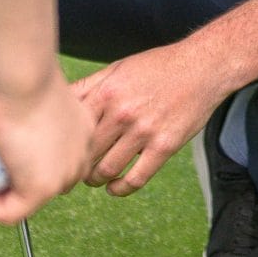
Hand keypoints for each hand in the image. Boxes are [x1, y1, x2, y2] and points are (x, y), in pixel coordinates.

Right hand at [0, 73, 94, 225]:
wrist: (23, 76)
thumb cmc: (21, 74)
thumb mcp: (29, 90)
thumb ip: (25, 107)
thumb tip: (3, 112)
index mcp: (82, 132)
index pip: (58, 158)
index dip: (27, 163)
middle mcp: (81, 156)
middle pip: (48, 181)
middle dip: (15, 186)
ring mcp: (64, 175)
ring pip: (28, 202)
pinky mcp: (41, 189)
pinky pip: (9, 211)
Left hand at [70, 41, 233, 196]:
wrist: (201, 67)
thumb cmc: (158, 67)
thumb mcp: (117, 69)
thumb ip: (89, 87)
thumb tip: (60, 102)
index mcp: (106, 93)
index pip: (71, 129)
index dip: (61, 146)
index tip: (56, 155)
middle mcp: (122, 113)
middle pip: (86, 153)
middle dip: (76, 166)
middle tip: (72, 172)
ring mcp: (144, 131)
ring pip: (107, 169)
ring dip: (95, 179)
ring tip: (93, 178)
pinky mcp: (164, 146)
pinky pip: (136, 178)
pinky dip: (121, 189)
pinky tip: (115, 188)